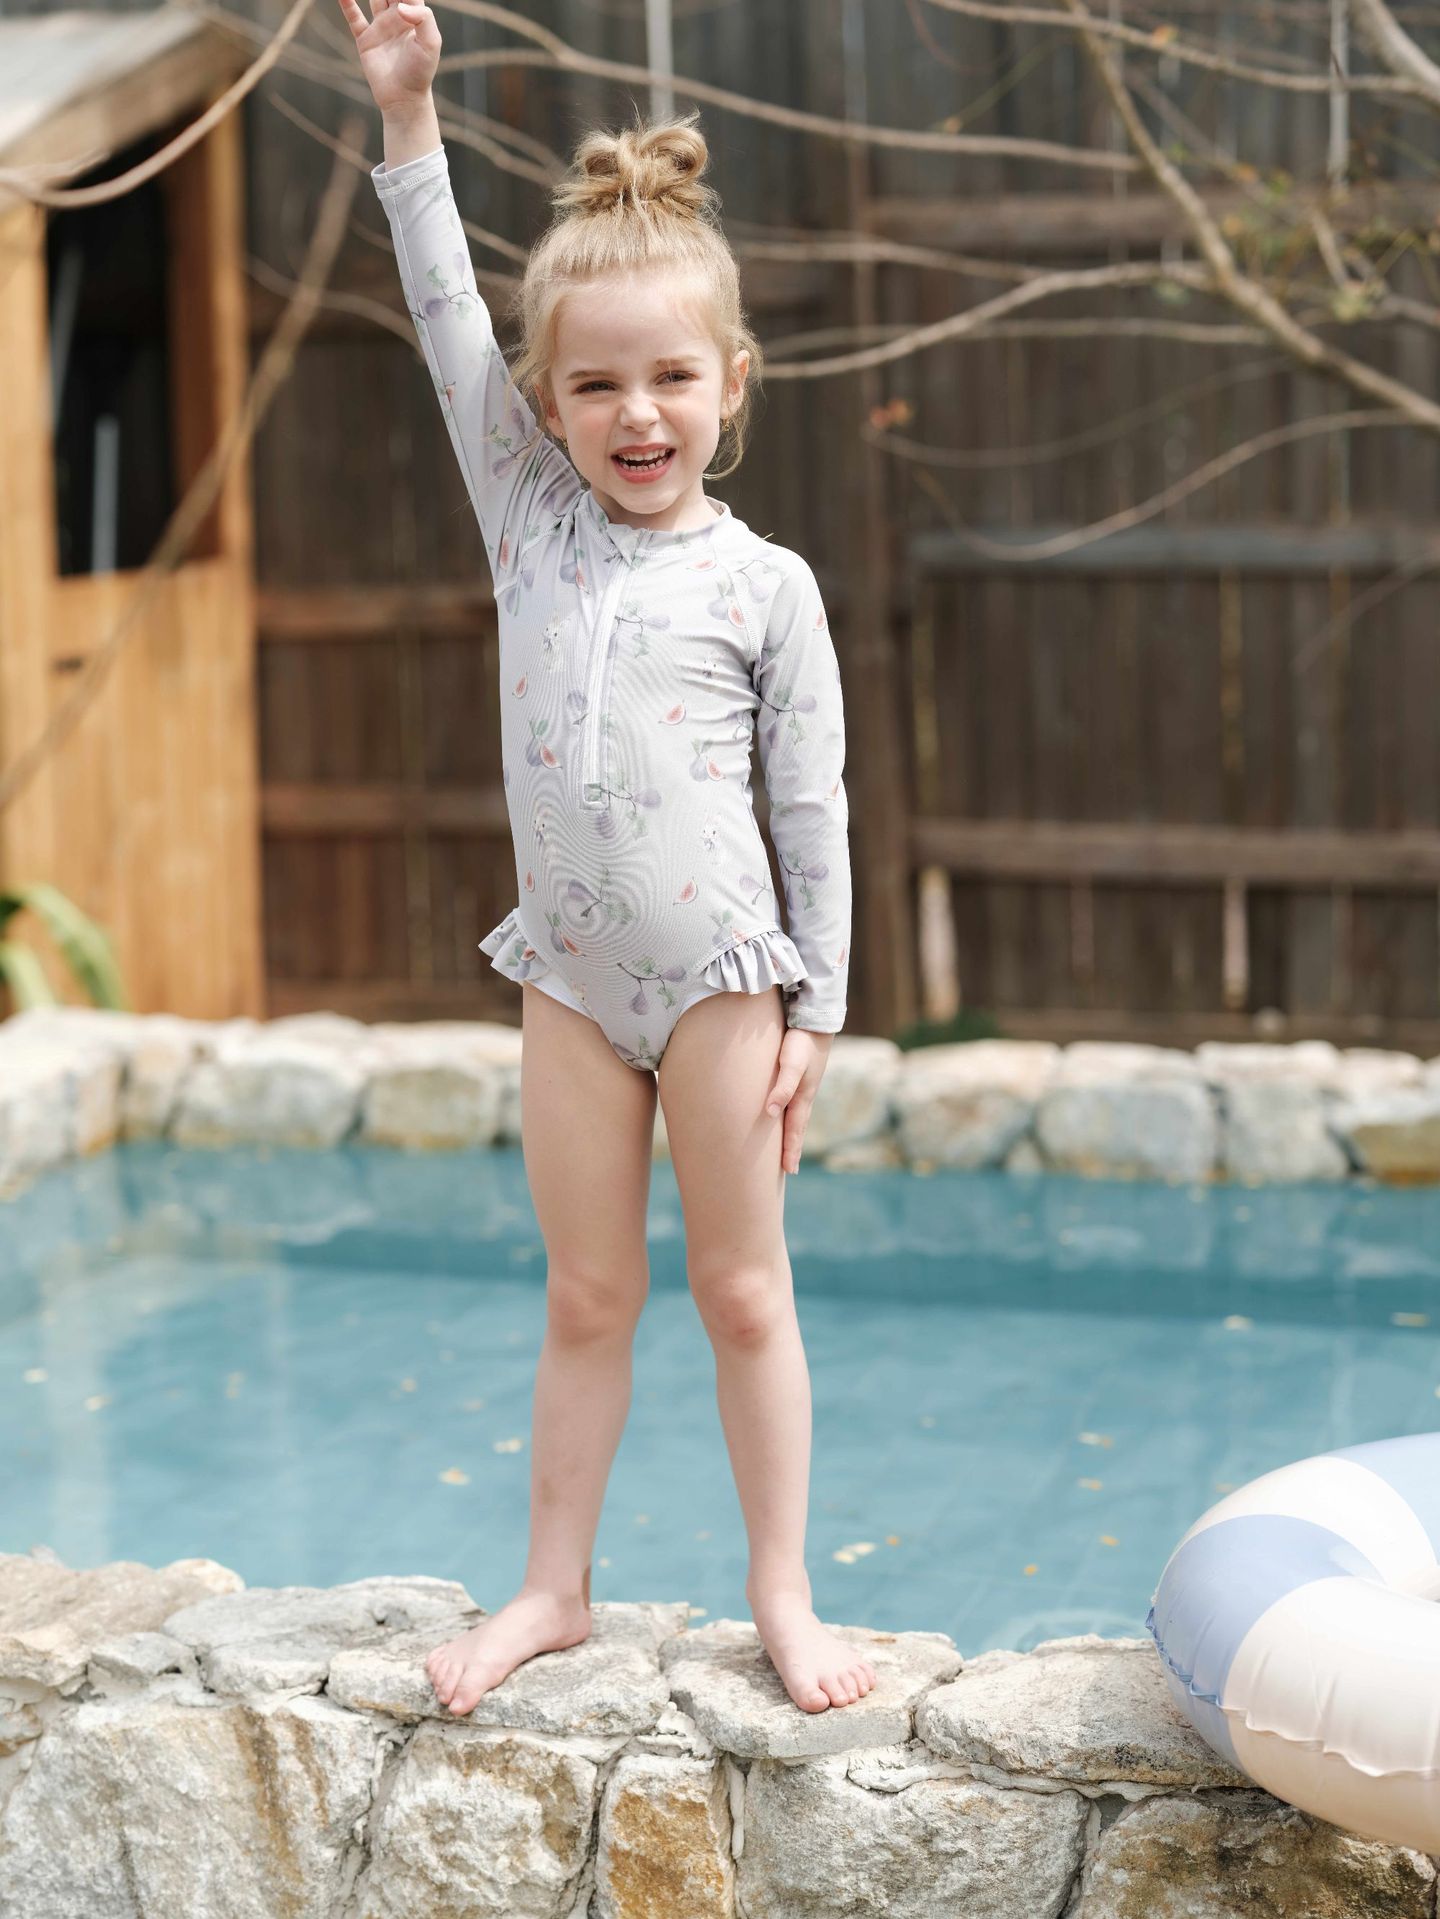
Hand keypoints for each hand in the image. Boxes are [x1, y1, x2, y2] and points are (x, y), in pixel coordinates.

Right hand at [336, 0, 441, 116]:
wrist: (405, 98)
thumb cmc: (421, 72)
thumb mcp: (431, 43)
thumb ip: (423, 18)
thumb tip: (400, 6)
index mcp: (415, 14)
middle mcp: (396, 16)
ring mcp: (380, 27)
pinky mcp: (365, 39)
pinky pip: (353, 16)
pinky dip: (346, 2)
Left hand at [765, 1029, 833, 1174]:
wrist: (815, 1020)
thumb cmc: (801, 1043)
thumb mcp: (791, 1065)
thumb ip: (782, 1087)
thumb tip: (771, 1112)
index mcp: (802, 1097)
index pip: (794, 1131)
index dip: (791, 1151)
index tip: (789, 1171)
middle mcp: (804, 1096)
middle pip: (797, 1128)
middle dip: (793, 1148)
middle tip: (791, 1169)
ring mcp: (803, 1087)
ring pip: (796, 1117)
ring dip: (793, 1134)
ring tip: (789, 1147)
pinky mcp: (800, 1076)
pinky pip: (793, 1104)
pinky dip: (790, 1117)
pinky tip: (785, 1114)